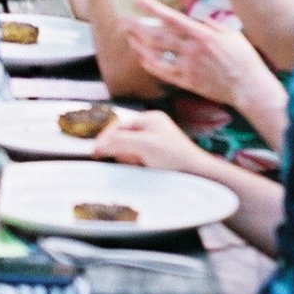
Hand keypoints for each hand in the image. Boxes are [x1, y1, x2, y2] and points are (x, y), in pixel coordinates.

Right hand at [92, 108, 208, 174]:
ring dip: (129, 158)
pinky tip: (143, 168)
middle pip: (123, 137)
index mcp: (150, 119)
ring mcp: (154, 143)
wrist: (197, 175)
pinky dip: (136, 164)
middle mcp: (152, 128)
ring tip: (139, 164)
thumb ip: (120, 142)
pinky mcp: (157, 157)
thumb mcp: (144, 145)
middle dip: (121, 149)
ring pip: (129, 149)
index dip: (106, 137)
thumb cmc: (176, 156)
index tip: (95, 150)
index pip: (120, 125)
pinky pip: (137, 158)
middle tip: (122, 159)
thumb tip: (99, 145)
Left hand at [122, 2, 272, 109]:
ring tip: (128, 36)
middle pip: (157, 37)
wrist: (250, 86)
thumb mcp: (230, 33)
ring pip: (156, 55)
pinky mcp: (188, 82)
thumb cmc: (243, 58)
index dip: (154, 10)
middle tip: (124, 19)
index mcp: (203, 35)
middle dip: (138, 27)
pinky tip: (141, 57)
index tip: (139, 2)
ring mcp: (188, 67)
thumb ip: (210, 23)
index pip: (173, 19)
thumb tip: (194, 14)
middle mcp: (192, 50)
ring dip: (139, 45)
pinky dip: (150, 65)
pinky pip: (163, 73)